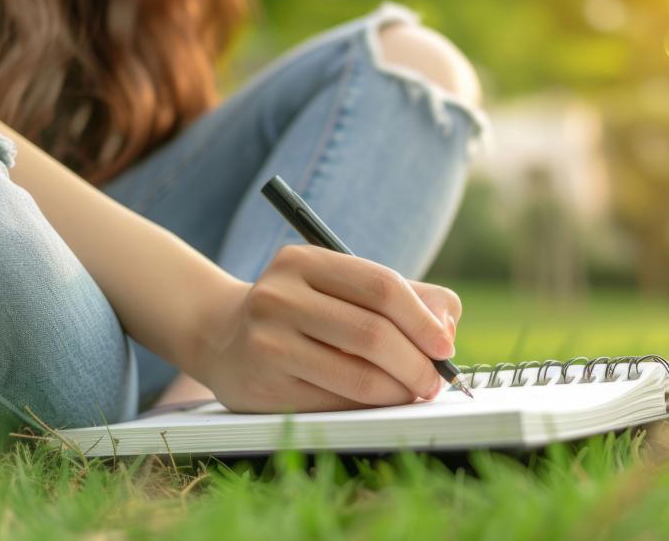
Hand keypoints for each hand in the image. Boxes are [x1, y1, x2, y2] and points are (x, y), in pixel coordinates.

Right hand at [201, 245, 461, 412]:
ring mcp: (267, 344)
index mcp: (304, 261)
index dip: (423, 320)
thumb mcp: (343, 284)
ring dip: (399, 390)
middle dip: (417, 363)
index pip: (381, 287)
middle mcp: (280, 297)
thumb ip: (406, 294)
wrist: (221, 335)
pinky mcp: (264, 388)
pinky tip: (380, 401)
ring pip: (357, 376)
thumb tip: (447, 327)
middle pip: (373, 334)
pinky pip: (335, 403)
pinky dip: (369, 407)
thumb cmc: (304, 308)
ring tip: (414, 391)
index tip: (445, 345)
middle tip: (435, 380)